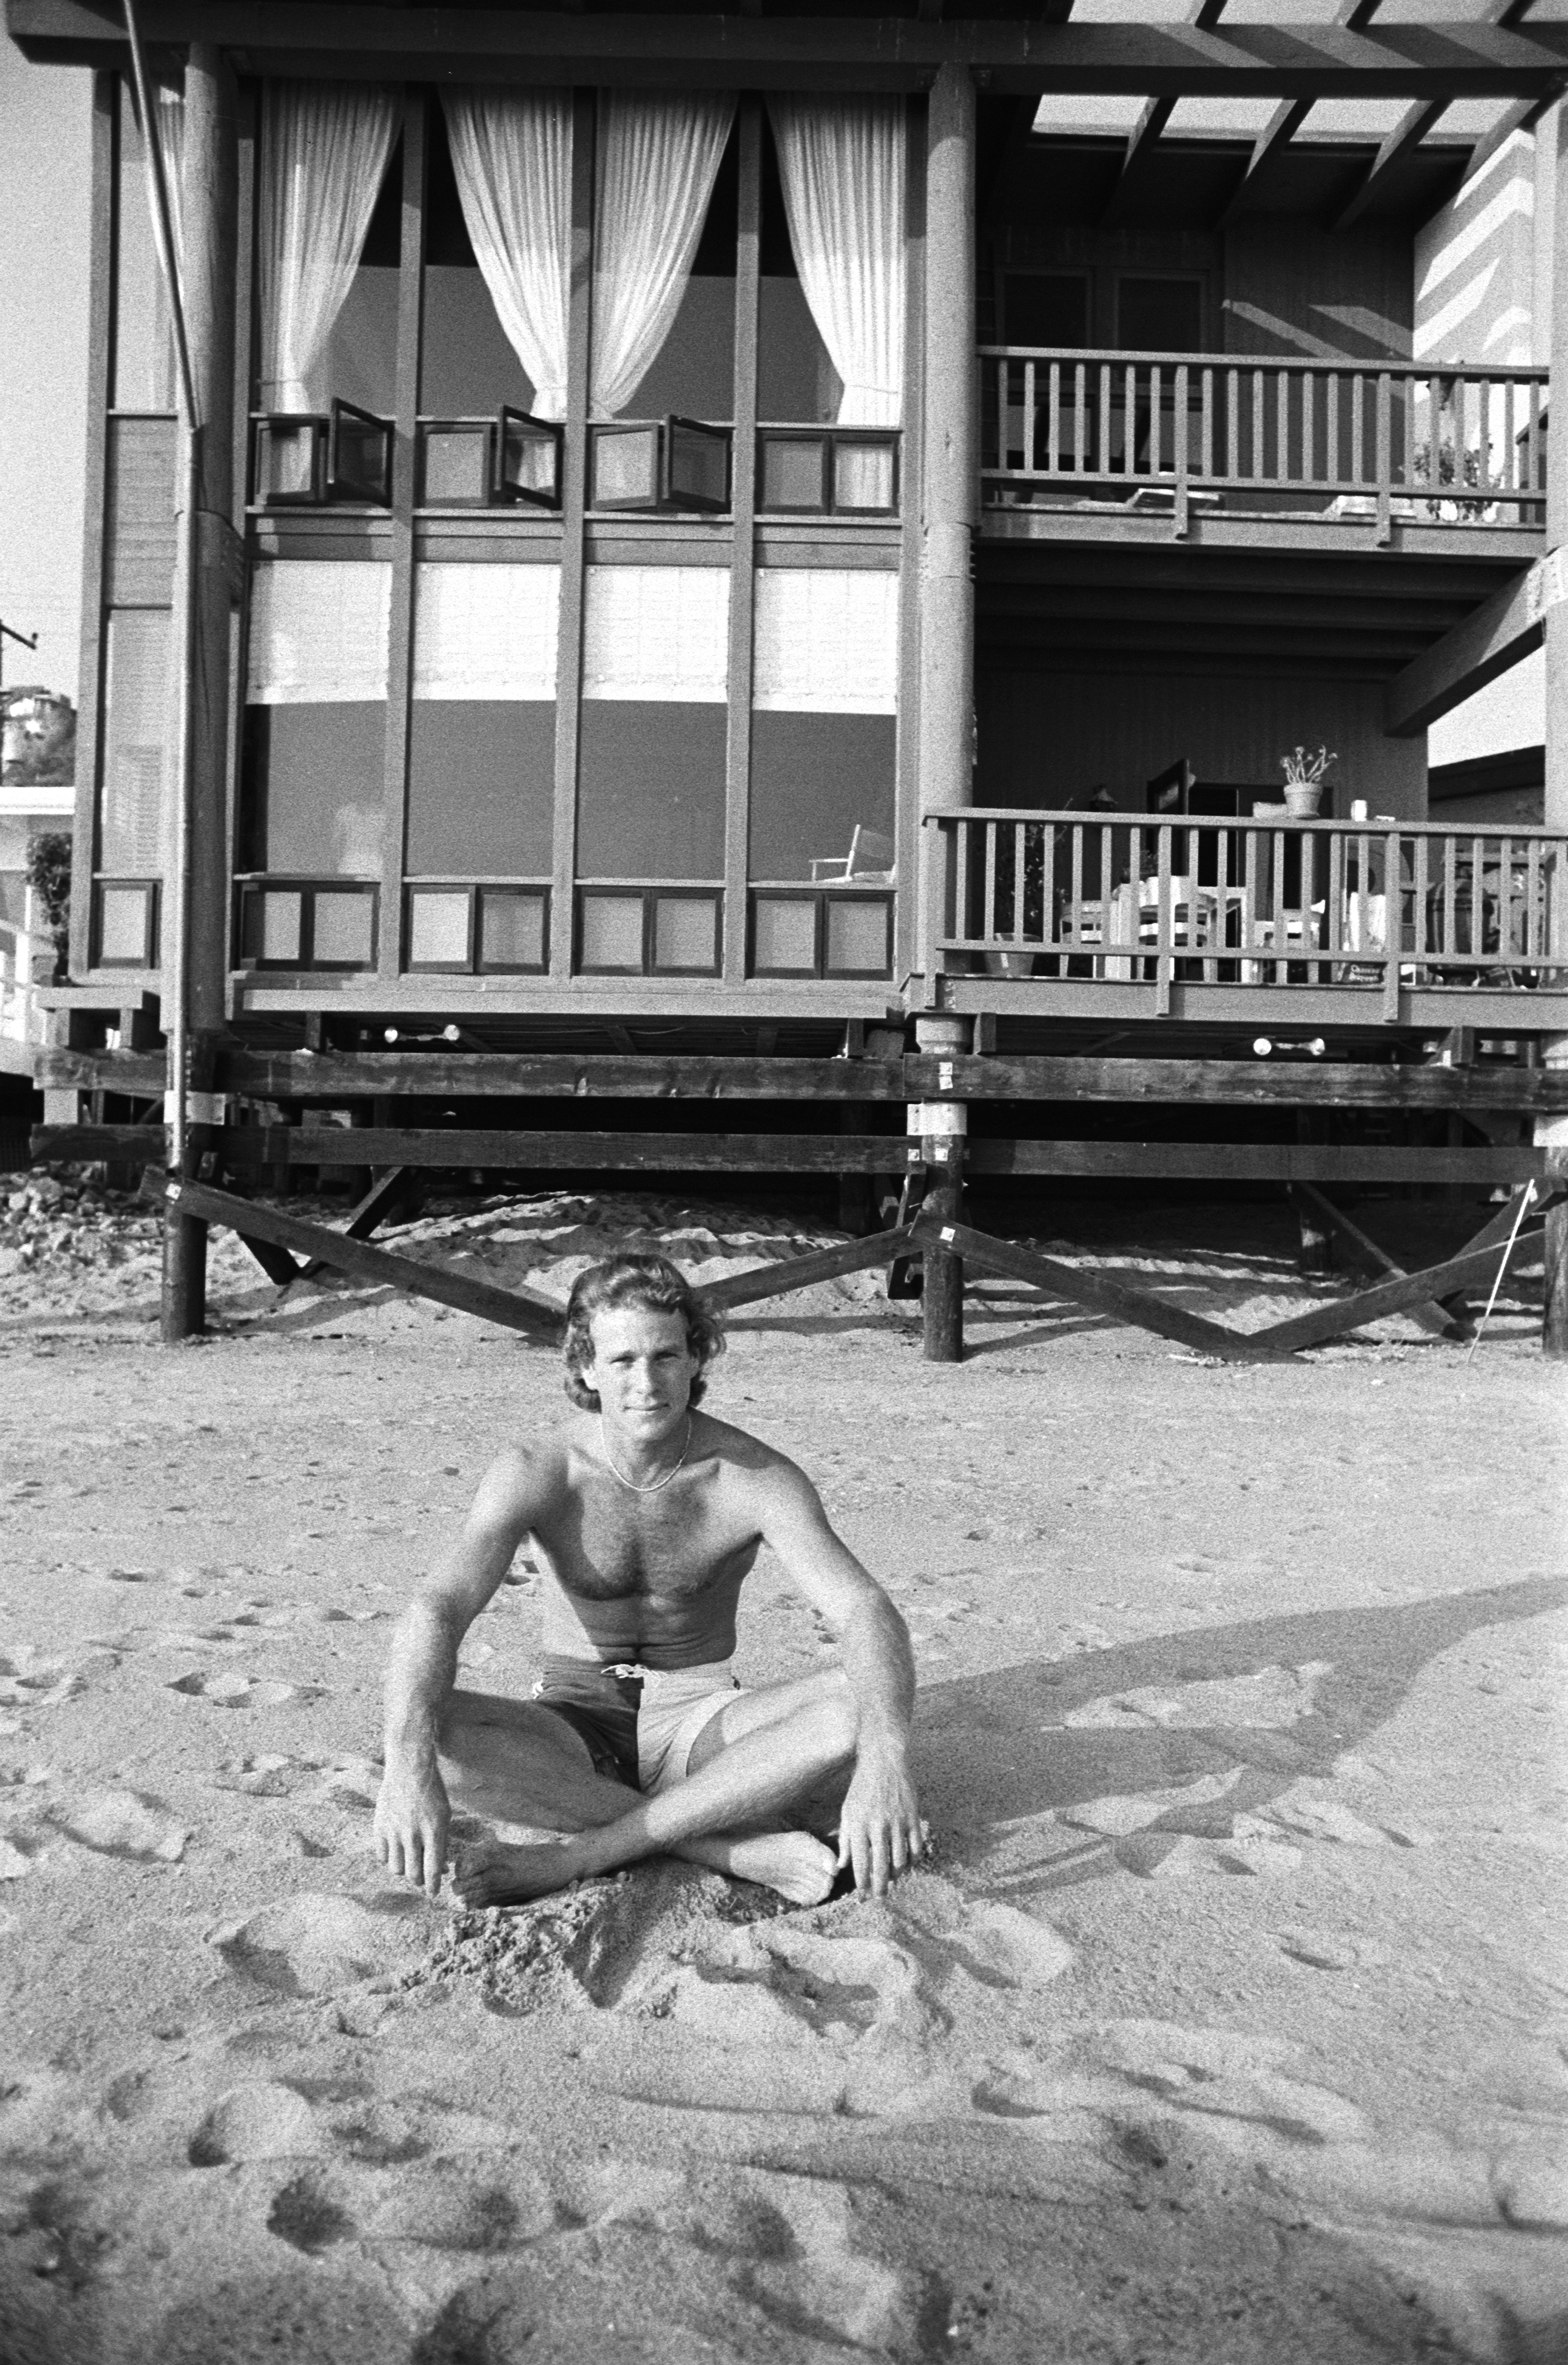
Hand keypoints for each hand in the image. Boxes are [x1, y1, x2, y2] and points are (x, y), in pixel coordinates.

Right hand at [374, 1754, 450, 1899]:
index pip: (432, 1870)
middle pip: (413, 1874)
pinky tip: (396, 1851)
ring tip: (409, 1863)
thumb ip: (442, 1843)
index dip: (433, 1887)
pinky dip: (389, 1859)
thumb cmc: (432, 1793)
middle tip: (421, 1880)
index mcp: (434, 1831)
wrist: (409, 1769)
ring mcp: (394, 1831)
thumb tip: (440, 1869)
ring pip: (396, 1869)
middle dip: (419, 1882)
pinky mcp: (379, 1827)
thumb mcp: (444, 1816)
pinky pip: (382, 1856)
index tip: (433, 1895)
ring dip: (404, 1870)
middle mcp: (413, 1834)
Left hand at [837, 1738, 922, 1898]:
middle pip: (881, 1866)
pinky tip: (906, 1865)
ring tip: (892, 1882)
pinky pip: (916, 1848)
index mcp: (858, 1824)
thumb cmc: (861, 1788)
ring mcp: (898, 1821)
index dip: (862, 1884)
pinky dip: (912, 1861)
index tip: (862, 1896)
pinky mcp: (913, 1817)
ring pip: (900, 1860)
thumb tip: (840, 1867)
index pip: (860, 1863)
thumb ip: (845, 1841)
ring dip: (896, 1876)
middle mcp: (878, 1825)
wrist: (883, 1760)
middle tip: (879, 1897)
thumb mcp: (847, 1812)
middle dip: (880, 1887)